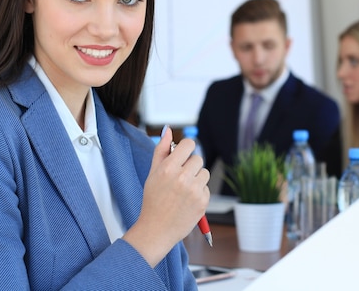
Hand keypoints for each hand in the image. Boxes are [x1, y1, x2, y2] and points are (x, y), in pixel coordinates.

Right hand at [123, 126, 209, 266]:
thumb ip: (161, 150)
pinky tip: (186, 200)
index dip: (186, 148)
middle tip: (179, 178)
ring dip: (196, 178)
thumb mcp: (152, 173)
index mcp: (168, 168)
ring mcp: (194, 190)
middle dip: (190, 165)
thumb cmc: (153, 199)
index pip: (189, 144)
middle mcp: (182, 178)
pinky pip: (206, 187)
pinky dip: (199, 192)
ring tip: (183, 190)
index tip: (183, 155)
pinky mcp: (202, 202)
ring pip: (204, 172)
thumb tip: (168, 129)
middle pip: (198, 158)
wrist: (156, 229)